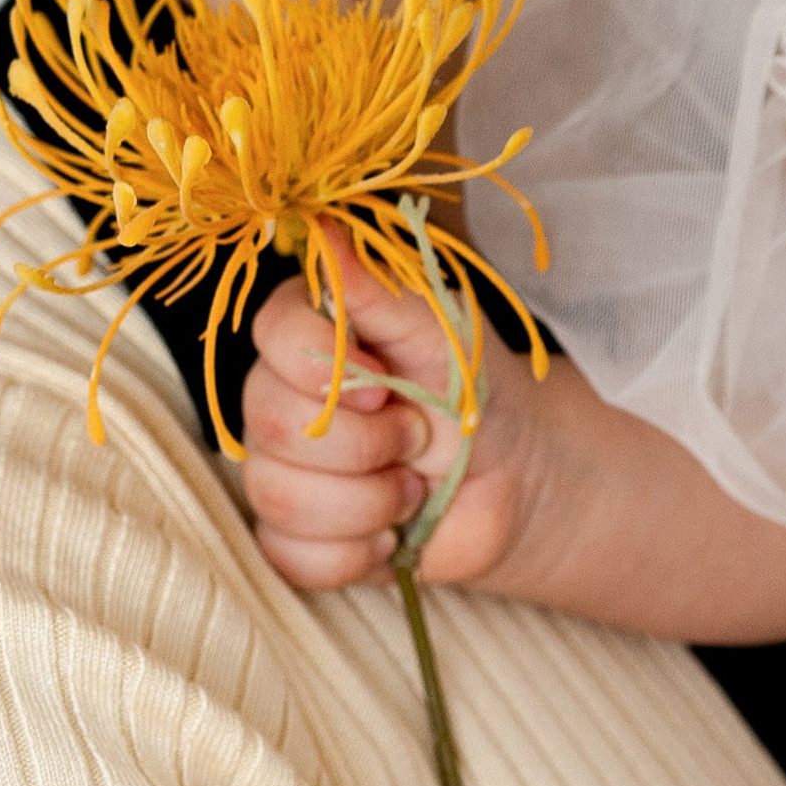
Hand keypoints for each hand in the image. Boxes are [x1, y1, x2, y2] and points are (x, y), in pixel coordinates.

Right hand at [239, 246, 546, 594]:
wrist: (515, 480)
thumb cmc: (475, 392)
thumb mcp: (444, 335)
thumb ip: (379, 292)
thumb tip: (323, 229)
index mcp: (309, 332)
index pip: (270, 333)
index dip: (328, 367)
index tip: (388, 381)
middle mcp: (278, 396)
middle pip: (271, 425)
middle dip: (365, 443)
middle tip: (418, 436)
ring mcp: (281, 470)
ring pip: (278, 495)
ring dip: (368, 500)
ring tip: (413, 486)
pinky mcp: (294, 537)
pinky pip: (289, 555)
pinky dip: (354, 552)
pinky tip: (390, 531)